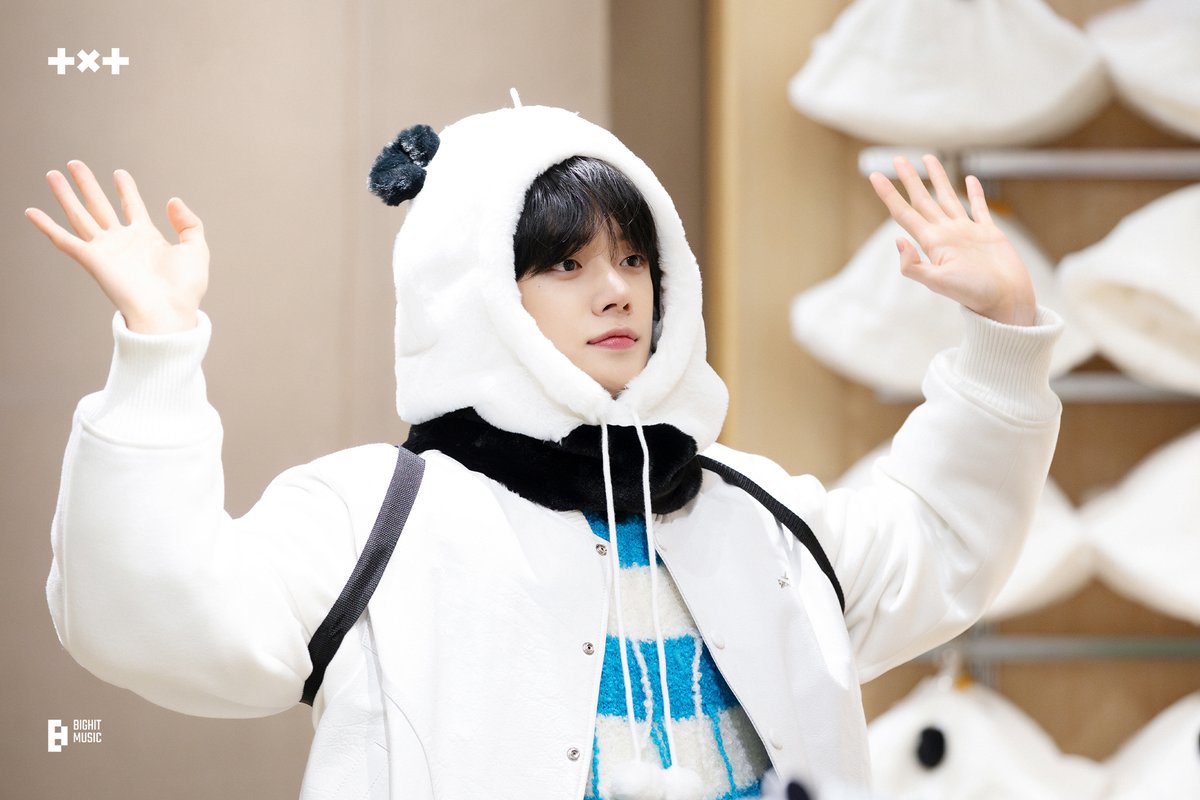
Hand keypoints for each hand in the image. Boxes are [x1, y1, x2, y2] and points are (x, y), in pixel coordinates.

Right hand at [25, 160, 208, 333]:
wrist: (168, 313)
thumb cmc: (184, 289)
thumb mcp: (196, 250)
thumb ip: (189, 223)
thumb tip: (173, 200)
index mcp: (147, 239)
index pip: (132, 207)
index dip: (126, 190)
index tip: (119, 173)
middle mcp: (123, 243)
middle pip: (100, 206)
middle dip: (87, 185)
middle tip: (75, 163)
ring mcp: (106, 251)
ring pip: (80, 216)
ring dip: (65, 195)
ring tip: (53, 174)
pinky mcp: (92, 261)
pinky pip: (65, 241)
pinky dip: (47, 227)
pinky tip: (31, 211)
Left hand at [869, 155, 1035, 326]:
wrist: (1006, 302)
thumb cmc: (975, 294)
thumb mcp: (939, 282)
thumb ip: (915, 266)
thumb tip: (897, 242)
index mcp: (933, 242)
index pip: (904, 212)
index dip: (888, 194)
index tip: (874, 176)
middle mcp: (947, 233)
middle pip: (923, 200)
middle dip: (910, 179)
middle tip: (898, 159)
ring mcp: (967, 232)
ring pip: (948, 198)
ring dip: (938, 179)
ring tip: (929, 159)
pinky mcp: (989, 234)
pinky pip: (979, 208)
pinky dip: (974, 192)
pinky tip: (969, 179)